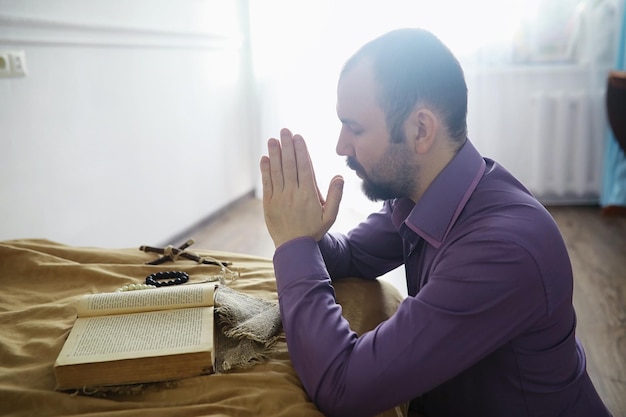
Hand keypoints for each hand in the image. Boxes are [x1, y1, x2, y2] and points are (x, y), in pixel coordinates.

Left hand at [260, 128, 343, 247]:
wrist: (294, 248)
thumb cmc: (313, 231)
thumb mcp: (330, 216)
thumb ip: (336, 196)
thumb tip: (339, 176)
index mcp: (309, 194)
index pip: (305, 167)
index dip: (301, 150)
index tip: (298, 137)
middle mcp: (293, 193)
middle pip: (290, 165)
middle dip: (287, 146)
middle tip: (285, 131)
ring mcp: (280, 197)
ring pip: (277, 171)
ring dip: (274, 154)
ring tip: (273, 139)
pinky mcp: (269, 203)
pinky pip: (267, 183)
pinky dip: (265, 170)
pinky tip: (265, 158)